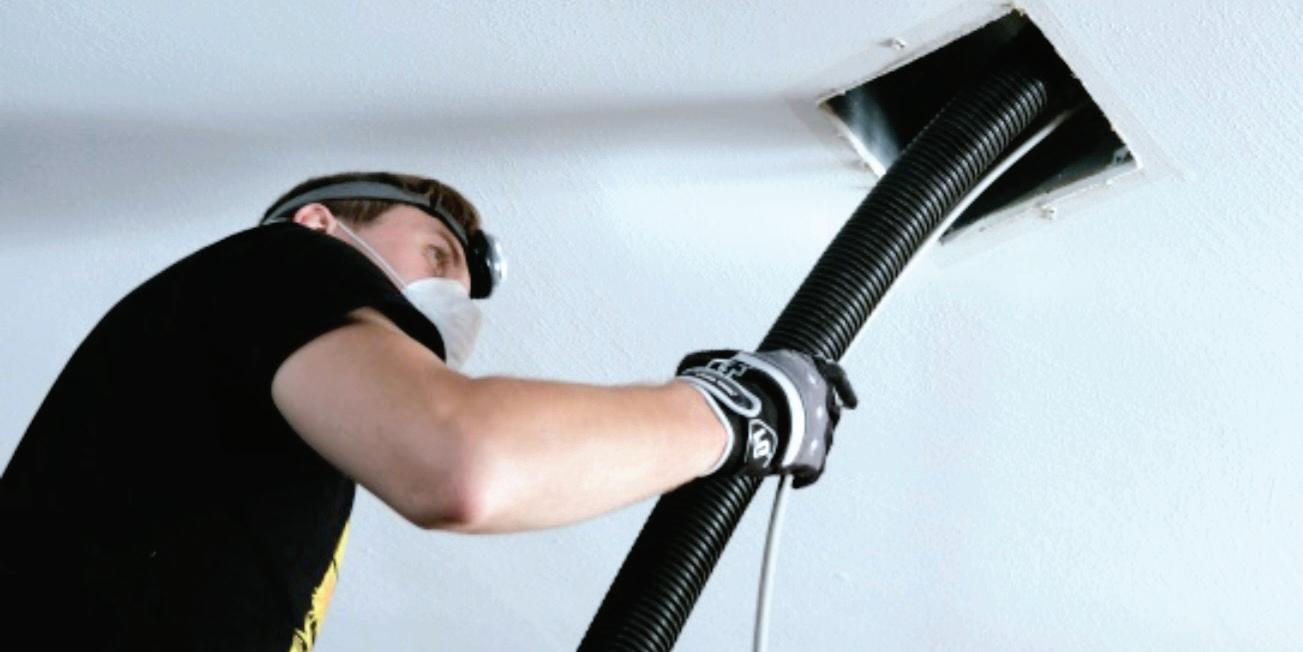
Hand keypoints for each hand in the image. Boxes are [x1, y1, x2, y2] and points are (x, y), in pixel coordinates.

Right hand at [677, 349, 856, 487]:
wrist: (731, 414)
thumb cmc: (726, 386)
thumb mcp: (729, 362)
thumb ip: (739, 366)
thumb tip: (718, 367)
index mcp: (801, 367)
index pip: (832, 374)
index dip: (840, 387)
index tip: (847, 396)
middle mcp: (817, 394)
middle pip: (830, 410)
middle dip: (819, 420)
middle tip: (806, 429)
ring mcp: (818, 425)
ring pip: (824, 440)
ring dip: (810, 447)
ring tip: (792, 454)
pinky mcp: (812, 454)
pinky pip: (814, 468)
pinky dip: (805, 475)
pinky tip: (795, 479)